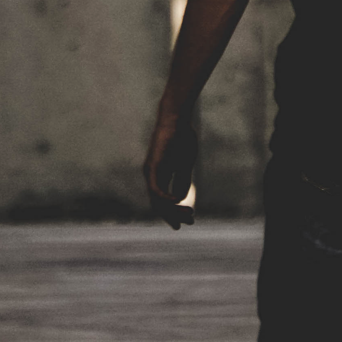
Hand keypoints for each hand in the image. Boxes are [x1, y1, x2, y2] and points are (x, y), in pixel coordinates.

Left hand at [142, 113, 197, 229]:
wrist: (177, 120)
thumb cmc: (182, 139)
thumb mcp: (185, 164)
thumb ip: (182, 180)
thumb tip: (179, 199)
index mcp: (160, 176)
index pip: (163, 201)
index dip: (174, 213)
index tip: (188, 220)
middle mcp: (153, 177)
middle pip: (160, 204)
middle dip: (175, 215)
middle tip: (191, 221)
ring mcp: (151, 172)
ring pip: (157, 200)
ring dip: (173, 210)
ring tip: (189, 213)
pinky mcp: (153, 167)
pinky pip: (156, 189)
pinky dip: (166, 198)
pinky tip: (178, 203)